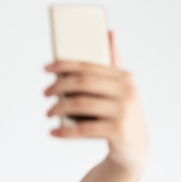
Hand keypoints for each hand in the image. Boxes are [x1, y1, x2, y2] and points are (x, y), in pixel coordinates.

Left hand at [44, 31, 147, 170]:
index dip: (64, 65)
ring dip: (58, 108)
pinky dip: (65, 131)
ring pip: (80, 104)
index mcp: (125, 77)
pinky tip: (54, 132)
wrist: (135, 150)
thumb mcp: (121, 89)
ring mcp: (123, 111)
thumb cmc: (122, 115)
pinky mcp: (117, 132)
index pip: (88, 66)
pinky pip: (84, 129)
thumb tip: (110, 31)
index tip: (46, 68)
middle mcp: (126, 91)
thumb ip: (114, 63)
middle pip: (82, 83)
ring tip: (48, 113)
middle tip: (45, 94)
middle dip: (58, 86)